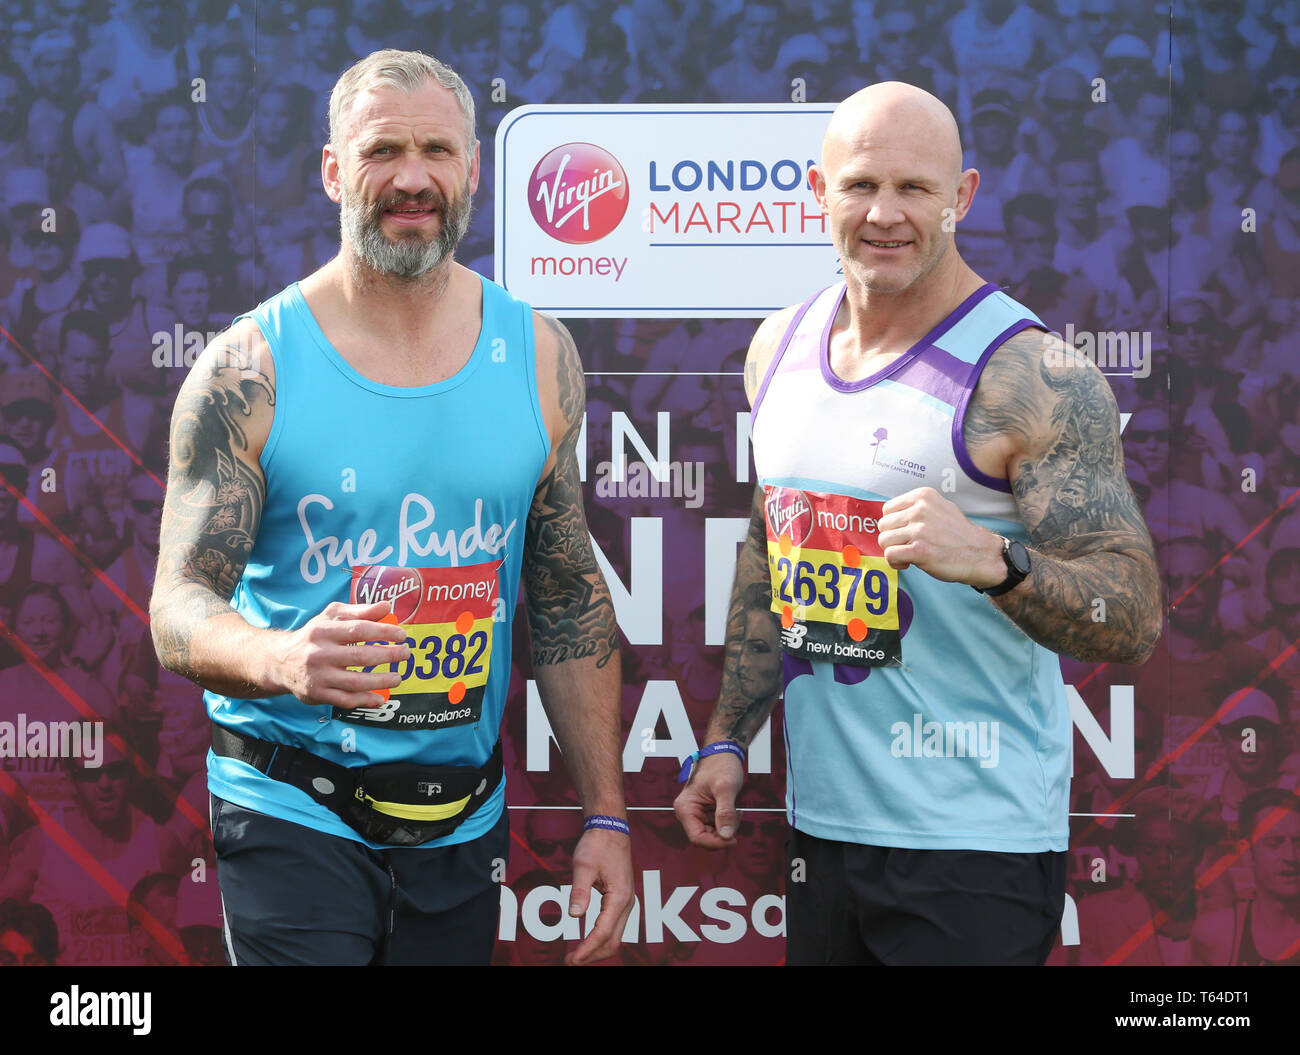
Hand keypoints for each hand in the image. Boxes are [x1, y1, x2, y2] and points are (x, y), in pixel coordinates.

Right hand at [270, 601, 409, 708]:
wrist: (279, 660)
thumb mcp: (331, 616)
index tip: (402, 635)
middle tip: (405, 653)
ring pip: (355, 682)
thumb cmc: (313, 635)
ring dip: (381, 681)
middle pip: (360, 657)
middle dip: (388, 656)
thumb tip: (387, 606)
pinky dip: (365, 700)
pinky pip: (345, 700)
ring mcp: (318, 676)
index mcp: (323, 630)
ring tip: (398, 677)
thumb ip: (360, 611)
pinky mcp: (317, 694)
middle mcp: (318, 654)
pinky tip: (381, 697)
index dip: (384, 632)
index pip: (359, 630)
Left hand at [565, 827, 633, 964]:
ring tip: (576, 955)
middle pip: (613, 941)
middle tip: (570, 961)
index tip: (572, 959)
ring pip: (615, 936)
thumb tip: (574, 915)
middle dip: (593, 955)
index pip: (603, 932)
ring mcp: (626, 903)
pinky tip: (586, 941)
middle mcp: (627, 903)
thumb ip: (579, 891)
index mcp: (619, 896)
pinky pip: (614, 927)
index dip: (587, 949)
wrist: (611, 829)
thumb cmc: (597, 845)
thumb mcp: (583, 865)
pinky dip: (601, 939)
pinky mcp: (621, 901)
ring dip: (597, 949)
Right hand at [674, 751, 743, 848]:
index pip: (697, 838)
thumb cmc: (722, 766)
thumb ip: (726, 812)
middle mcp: (687, 812)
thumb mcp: (726, 788)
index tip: (734, 839)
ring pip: (712, 834)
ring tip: (736, 809)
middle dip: (723, 832)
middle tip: (737, 816)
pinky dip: (727, 822)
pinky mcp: (705, 813)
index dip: (716, 843)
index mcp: (685, 807)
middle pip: (705, 838)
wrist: (724, 753)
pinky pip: (716, 827)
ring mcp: (696, 813)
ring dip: (727, 827)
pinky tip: (734, 809)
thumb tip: (726, 836)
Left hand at [877, 487, 1004, 587]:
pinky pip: (889, 555)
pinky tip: (908, 563)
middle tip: (907, 546)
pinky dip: (895, 562)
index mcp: (923, 496)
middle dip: (891, 538)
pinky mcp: (919, 550)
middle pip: (883, 525)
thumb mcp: (940, 508)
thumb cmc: (958, 534)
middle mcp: (920, 510)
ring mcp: (919, 530)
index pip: (887, 509)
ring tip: (908, 555)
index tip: (904, 533)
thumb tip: (890, 517)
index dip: (893, 525)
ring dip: (893, 551)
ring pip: (884, 540)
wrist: (980, 554)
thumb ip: (916, 508)